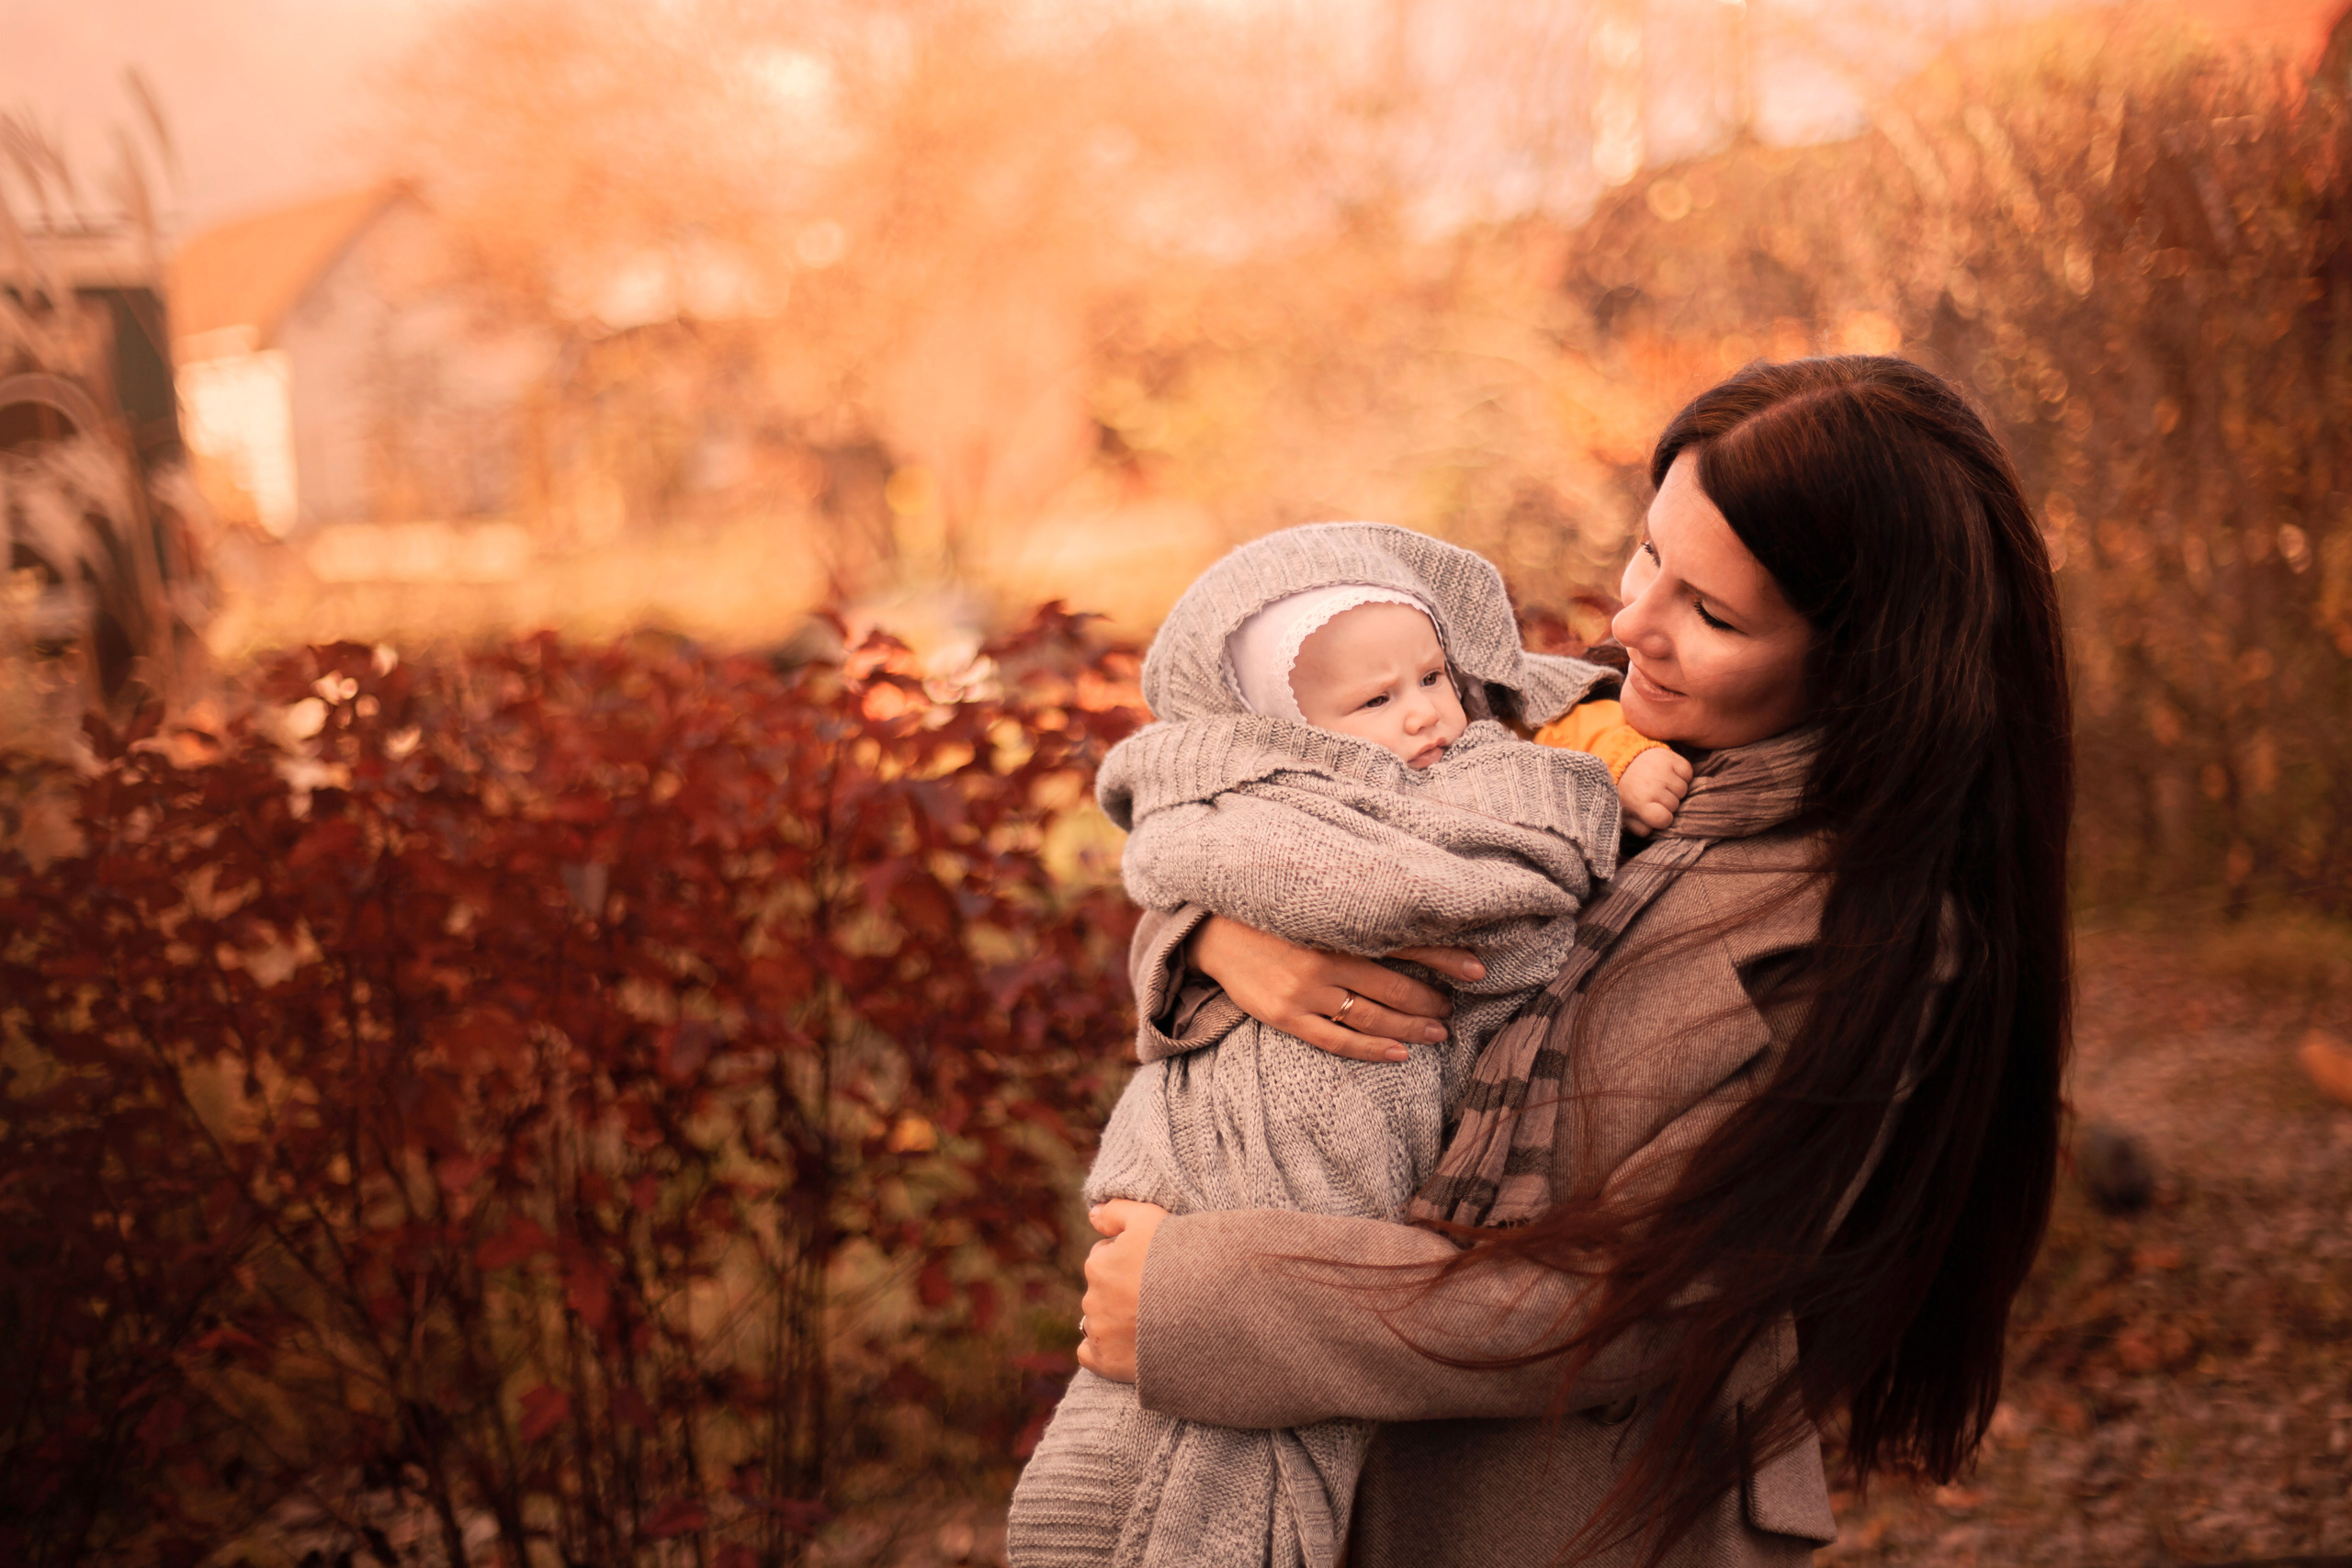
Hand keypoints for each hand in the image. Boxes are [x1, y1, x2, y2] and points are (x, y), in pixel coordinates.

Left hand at [1077, 1199, 1169, 1382]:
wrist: (1206, 1309)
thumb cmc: (1180, 1259)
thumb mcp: (1150, 1218)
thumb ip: (1116, 1211)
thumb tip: (1092, 1214)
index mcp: (1098, 1265)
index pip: (1105, 1258)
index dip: (1130, 1261)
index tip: (1154, 1268)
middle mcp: (1091, 1299)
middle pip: (1103, 1290)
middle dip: (1122, 1292)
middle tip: (1157, 1296)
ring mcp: (1099, 1333)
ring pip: (1099, 1321)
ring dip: (1117, 1320)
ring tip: (1153, 1322)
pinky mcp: (1106, 1363)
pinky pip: (1091, 1355)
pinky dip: (1105, 1351)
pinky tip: (1130, 1346)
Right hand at [1188, 914, 1484, 1063]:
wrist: (1211, 930)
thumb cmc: (1269, 912)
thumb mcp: (1312, 904)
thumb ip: (1353, 915)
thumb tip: (1409, 921)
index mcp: (1335, 925)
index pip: (1403, 941)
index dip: (1444, 956)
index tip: (1478, 968)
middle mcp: (1323, 958)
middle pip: (1393, 986)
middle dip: (1431, 999)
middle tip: (1454, 1007)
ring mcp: (1304, 991)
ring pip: (1371, 1017)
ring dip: (1411, 1027)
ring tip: (1439, 1031)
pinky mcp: (1286, 1016)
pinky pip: (1336, 1040)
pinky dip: (1371, 1049)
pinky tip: (1400, 1054)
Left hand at [1617, 746, 1691, 837]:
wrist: (1622, 759)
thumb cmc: (1626, 790)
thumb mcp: (1626, 813)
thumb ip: (1640, 827)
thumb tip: (1654, 830)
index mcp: (1640, 803)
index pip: (1665, 820)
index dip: (1663, 818)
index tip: (1656, 811)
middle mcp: (1653, 787)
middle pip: (1675, 805)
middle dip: (1667, 802)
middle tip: (1654, 794)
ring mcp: (1663, 771)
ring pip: (1683, 789)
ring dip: (1674, 788)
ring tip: (1660, 782)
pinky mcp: (1671, 757)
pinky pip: (1687, 772)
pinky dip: (1682, 773)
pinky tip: (1668, 772)